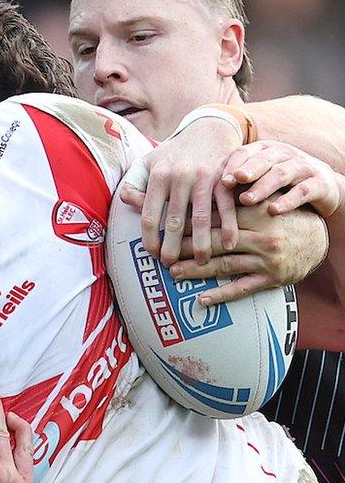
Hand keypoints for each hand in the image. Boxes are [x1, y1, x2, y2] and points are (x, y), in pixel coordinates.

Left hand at [121, 117, 240, 267]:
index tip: (151, 254)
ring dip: (201, 243)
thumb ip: (135, 182)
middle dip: (172, 247)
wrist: (208, 129)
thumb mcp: (149, 161)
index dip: (149, 238)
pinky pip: (227, 207)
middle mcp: (179, 177)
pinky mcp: (225, 178)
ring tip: (200, 262)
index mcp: (157, 176)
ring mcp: (204, 177)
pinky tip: (228, 244)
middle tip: (171, 266)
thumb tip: (125, 200)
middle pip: (174, 221)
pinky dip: (229, 226)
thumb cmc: (174, 152)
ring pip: (201, 217)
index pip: (148, 215)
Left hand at [166, 198, 327, 304]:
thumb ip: (236, 193)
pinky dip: (221, 295)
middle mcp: (262, 236)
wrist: (319, 238)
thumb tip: (202, 183)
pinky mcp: (272, 279)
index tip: (166, 225)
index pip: (216, 217)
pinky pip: (243, 288)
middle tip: (162, 251)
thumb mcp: (263, 198)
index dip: (190, 222)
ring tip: (173, 272)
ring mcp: (267, 260)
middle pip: (215, 241)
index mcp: (257, 212)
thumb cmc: (282, 214)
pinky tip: (201, 299)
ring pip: (225, 265)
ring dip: (196, 271)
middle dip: (187, 247)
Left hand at [222, 140, 344, 217]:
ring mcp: (303, 167)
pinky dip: (287, 200)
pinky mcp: (319, 183)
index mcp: (266, 150)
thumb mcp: (259, 175)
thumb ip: (236, 178)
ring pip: (281, 174)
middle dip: (245, 171)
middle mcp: (284, 154)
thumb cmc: (280, 184)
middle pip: (263, 160)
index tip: (218, 180)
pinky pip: (302, 191)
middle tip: (228, 184)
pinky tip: (273, 210)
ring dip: (262, 187)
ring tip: (247, 200)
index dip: (232, 164)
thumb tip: (200, 189)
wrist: (323, 187)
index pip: (245, 152)